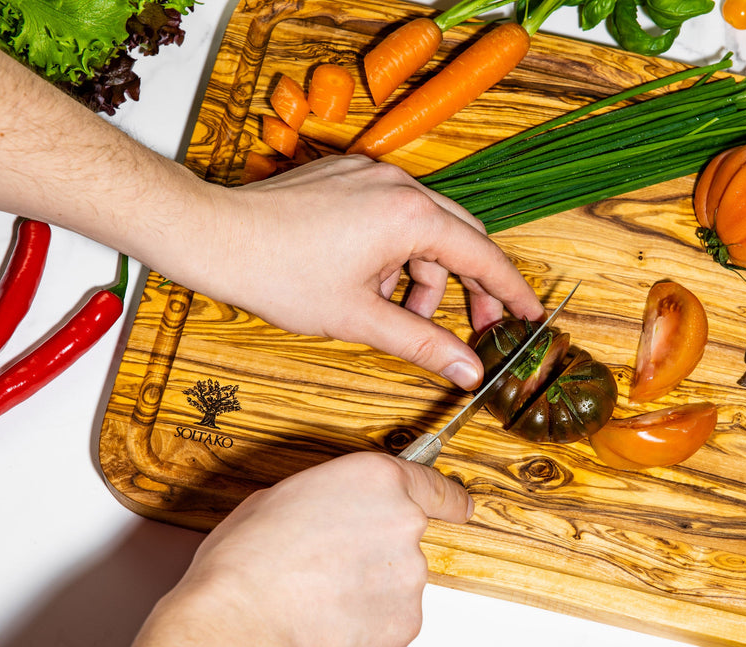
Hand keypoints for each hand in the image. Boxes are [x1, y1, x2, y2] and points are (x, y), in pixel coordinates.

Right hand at [171, 451, 472, 646]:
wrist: (243, 626)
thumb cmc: (247, 562)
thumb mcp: (279, 499)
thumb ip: (326, 500)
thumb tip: (329, 517)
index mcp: (375, 480)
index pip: (431, 485)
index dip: (448, 498)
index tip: (460, 506)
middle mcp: (404, 522)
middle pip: (404, 536)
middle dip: (374, 552)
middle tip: (326, 568)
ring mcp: (410, 576)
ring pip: (397, 581)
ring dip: (368, 589)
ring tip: (316, 600)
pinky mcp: (407, 624)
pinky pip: (392, 620)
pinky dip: (368, 625)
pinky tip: (327, 625)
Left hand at [191, 156, 543, 388]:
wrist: (215, 237)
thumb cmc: (279, 274)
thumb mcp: (360, 317)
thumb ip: (422, 344)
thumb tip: (468, 370)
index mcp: (409, 215)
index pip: (482, 255)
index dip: (510, 290)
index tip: (530, 314)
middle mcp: (397, 185)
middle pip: (458, 238)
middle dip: (468, 287)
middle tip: (474, 328)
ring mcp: (371, 177)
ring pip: (421, 232)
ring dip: (420, 276)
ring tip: (393, 313)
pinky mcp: (348, 179)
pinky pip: (390, 218)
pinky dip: (392, 255)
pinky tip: (369, 284)